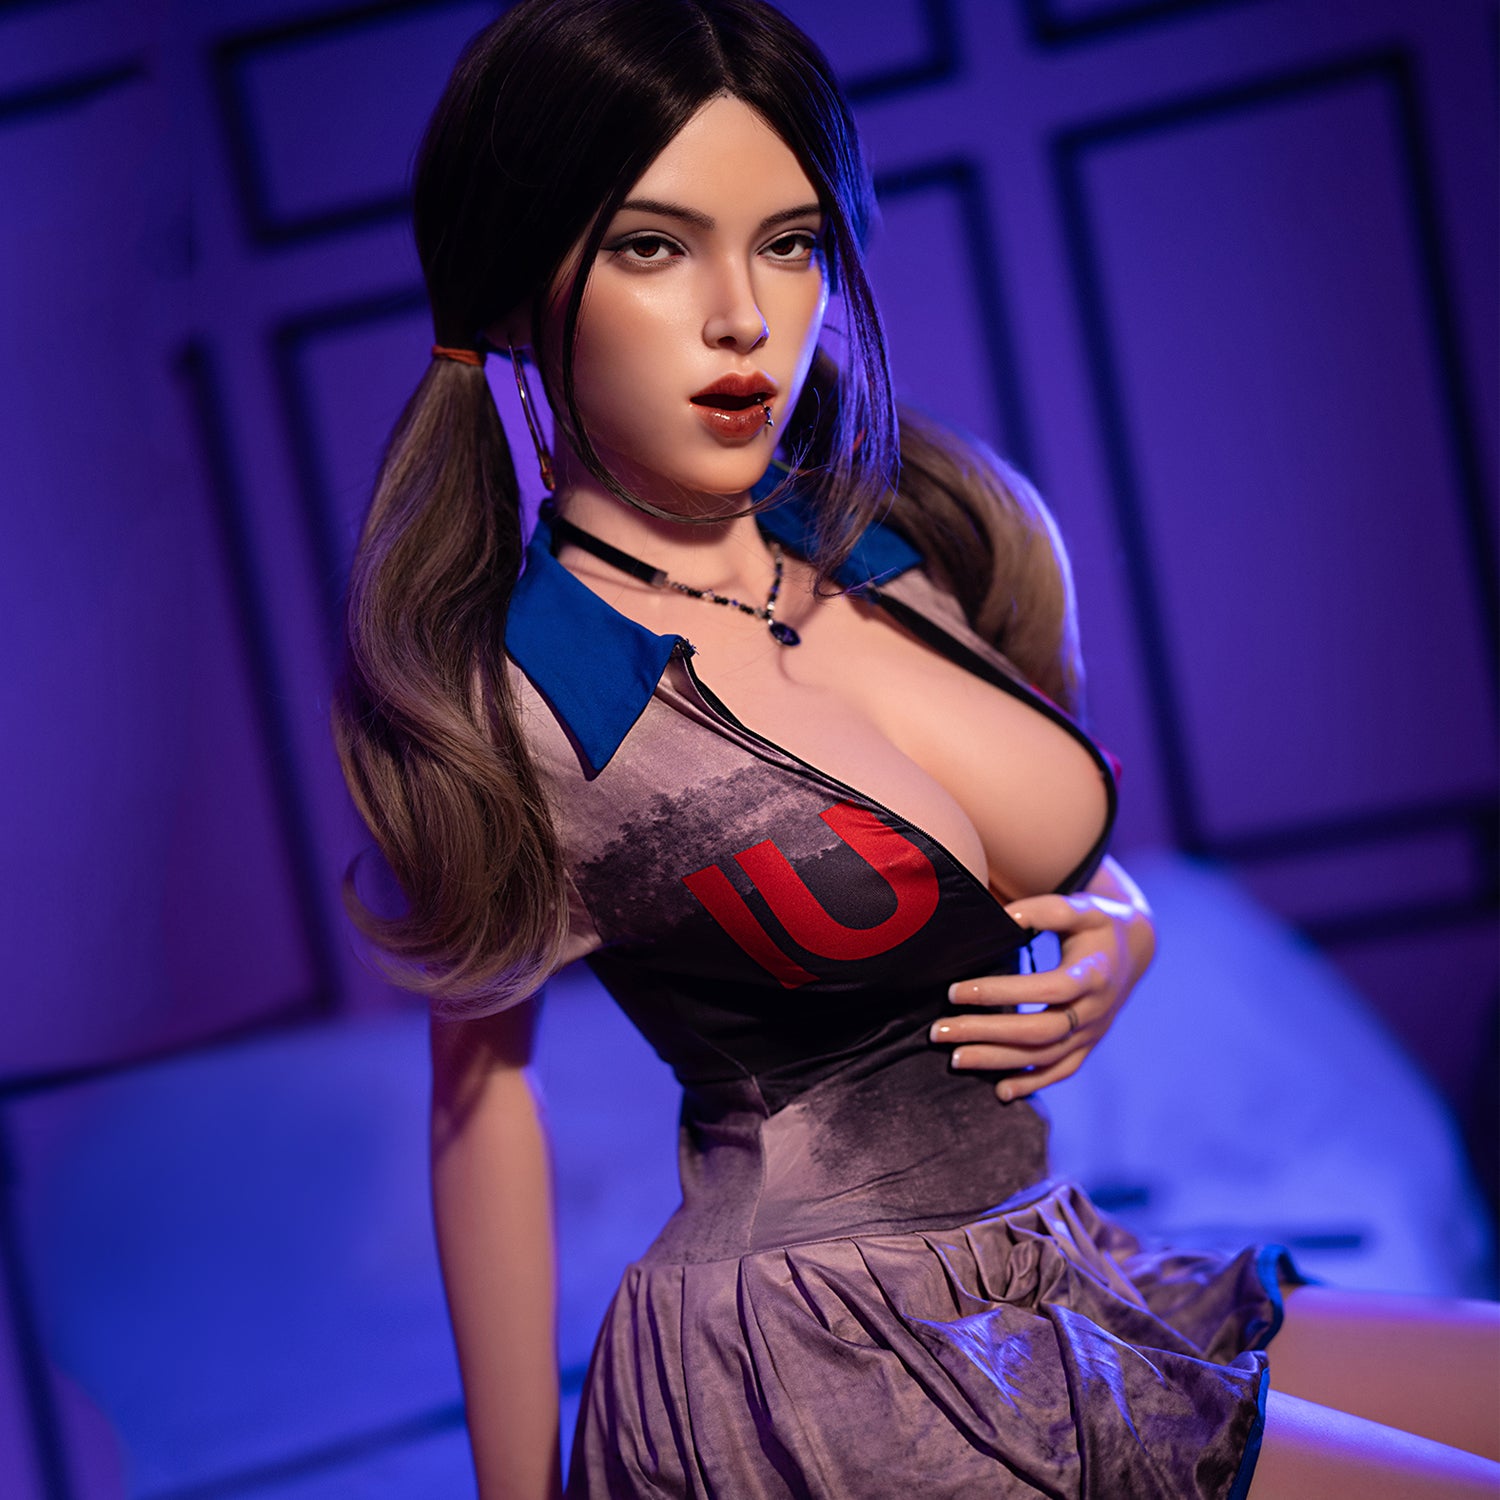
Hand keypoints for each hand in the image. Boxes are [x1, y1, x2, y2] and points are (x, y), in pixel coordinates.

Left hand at [930, 856, 1154, 1101]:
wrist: (1134, 949)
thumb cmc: (1097, 924)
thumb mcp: (1081, 908)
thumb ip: (1046, 910)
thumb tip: (1005, 917)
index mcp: (1094, 974)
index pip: (1046, 989)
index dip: (1001, 992)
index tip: (956, 991)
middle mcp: (1095, 1010)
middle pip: (1040, 1031)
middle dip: (986, 1033)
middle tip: (939, 1031)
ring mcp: (1092, 1032)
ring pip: (1044, 1056)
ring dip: (998, 1061)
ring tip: (955, 1060)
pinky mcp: (1087, 1045)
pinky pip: (1061, 1071)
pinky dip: (1032, 1083)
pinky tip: (999, 1092)